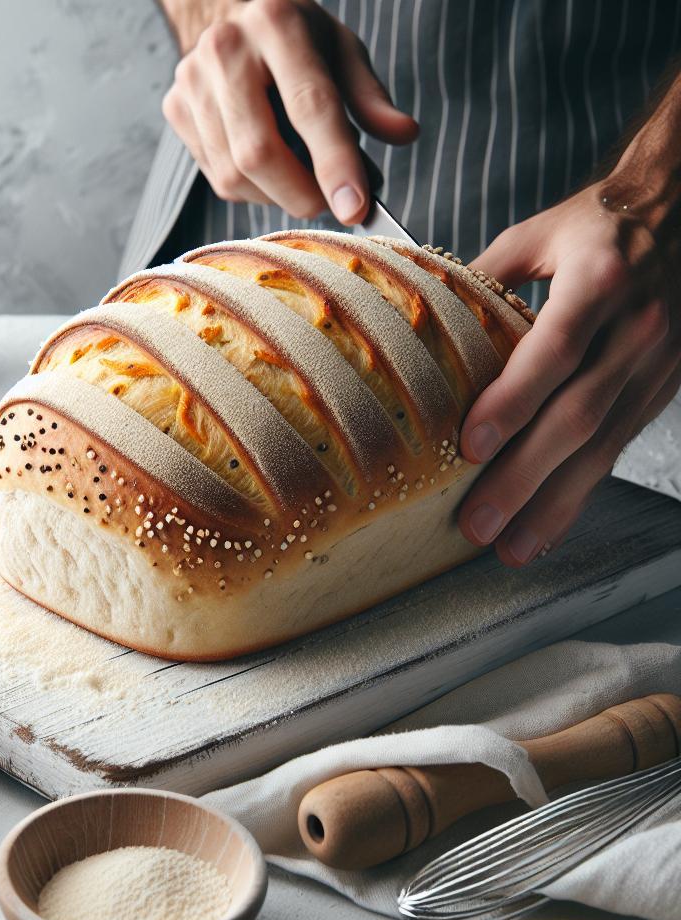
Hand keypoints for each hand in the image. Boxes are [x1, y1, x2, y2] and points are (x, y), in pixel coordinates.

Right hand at [160, 0, 417, 223]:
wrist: (228, 17)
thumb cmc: (296, 42)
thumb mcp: (341, 52)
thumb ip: (370, 97)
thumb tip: (404, 134)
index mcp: (277, 22)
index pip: (309, 106)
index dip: (334, 164)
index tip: (356, 209)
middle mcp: (226, 48)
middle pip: (259, 152)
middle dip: (300, 194)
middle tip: (329, 205)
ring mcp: (192, 81)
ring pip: (234, 175)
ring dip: (277, 195)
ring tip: (302, 180)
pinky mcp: (175, 109)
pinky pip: (218, 178)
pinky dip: (252, 189)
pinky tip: (269, 170)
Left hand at [458, 178, 678, 566]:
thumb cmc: (601, 223)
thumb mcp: (537, 234)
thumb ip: (478, 279)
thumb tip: (412, 319)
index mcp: (598, 281)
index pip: (553, 350)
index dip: (512, 401)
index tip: (471, 445)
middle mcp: (635, 328)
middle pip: (576, 416)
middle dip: (523, 478)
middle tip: (475, 521)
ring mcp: (655, 364)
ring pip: (602, 446)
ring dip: (552, 504)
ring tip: (507, 546)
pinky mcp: (660, 390)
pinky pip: (617, 450)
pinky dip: (580, 493)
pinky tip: (547, 524)